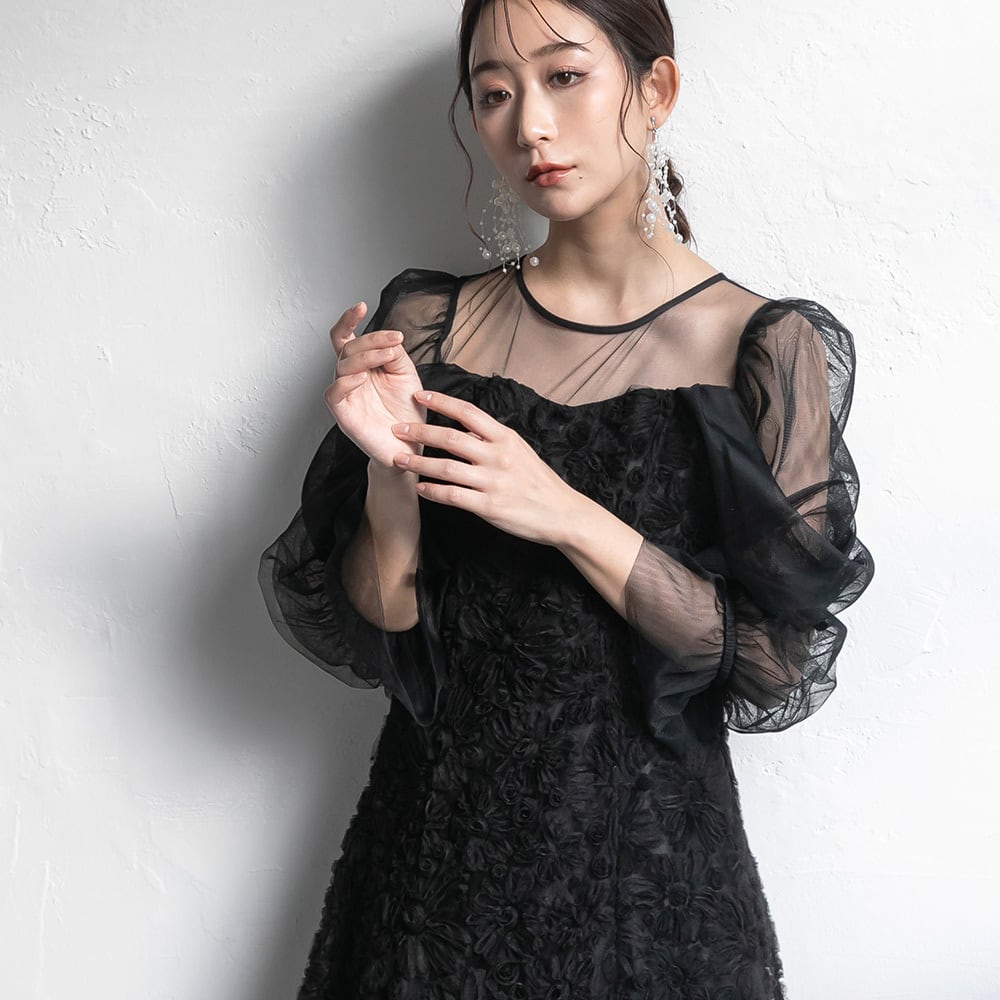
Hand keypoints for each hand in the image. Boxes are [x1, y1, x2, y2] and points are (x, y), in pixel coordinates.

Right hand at [323, 302, 426, 466]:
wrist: (410, 448)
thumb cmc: (406, 414)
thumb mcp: (407, 375)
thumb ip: (396, 354)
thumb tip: (389, 340)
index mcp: (363, 366)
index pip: (348, 338)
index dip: (349, 320)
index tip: (361, 305)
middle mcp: (351, 378)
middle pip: (347, 348)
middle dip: (371, 340)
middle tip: (394, 340)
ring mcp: (346, 396)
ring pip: (342, 366)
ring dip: (364, 356)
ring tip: (386, 355)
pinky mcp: (343, 415)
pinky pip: (333, 394)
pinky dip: (345, 382)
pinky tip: (362, 377)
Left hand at [389, 389, 579, 545]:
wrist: (562, 513)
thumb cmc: (539, 482)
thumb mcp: (520, 451)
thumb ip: (491, 439)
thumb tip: (463, 427)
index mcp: (505, 438)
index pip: (468, 412)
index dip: (441, 401)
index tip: (419, 395)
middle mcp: (498, 456)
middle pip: (450, 437)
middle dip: (420, 431)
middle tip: (397, 428)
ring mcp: (493, 481)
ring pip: (446, 467)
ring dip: (418, 462)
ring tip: (399, 458)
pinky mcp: (489, 506)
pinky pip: (453, 495)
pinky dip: (432, 491)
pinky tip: (420, 488)